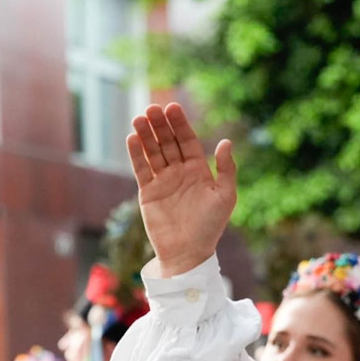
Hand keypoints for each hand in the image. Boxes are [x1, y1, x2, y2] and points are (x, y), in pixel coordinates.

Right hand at [127, 103, 236, 277]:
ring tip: (139, 118)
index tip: (172, 107)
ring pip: (153, 152)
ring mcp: (162, 181)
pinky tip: (132, 138)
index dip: (180, 124)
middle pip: (168, 142)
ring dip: (146, 135)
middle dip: (160, 125)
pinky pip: (141, 169)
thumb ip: (227, 169)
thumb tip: (225, 142)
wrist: (188, 253)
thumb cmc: (210, 227)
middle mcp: (179, 172)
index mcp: (198, 170)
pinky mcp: (148, 192)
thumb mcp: (225, 196)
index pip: (187, 140)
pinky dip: (136, 154)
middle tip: (152, 108)